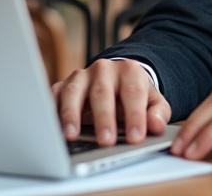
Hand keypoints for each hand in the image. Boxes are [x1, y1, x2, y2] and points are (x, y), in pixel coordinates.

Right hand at [52, 59, 171, 146]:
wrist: (116, 79)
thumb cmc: (134, 96)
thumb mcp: (153, 101)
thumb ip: (158, 113)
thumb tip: (156, 125)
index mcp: (129, 71)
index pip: (133, 93)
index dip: (135, 116)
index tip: (135, 138)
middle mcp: (103, 69)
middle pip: (102, 93)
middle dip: (103, 118)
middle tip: (106, 141)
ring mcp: (80, 76)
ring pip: (73, 92)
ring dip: (71, 115)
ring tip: (72, 135)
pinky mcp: (62, 85)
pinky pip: (54, 96)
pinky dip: (52, 112)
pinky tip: (53, 129)